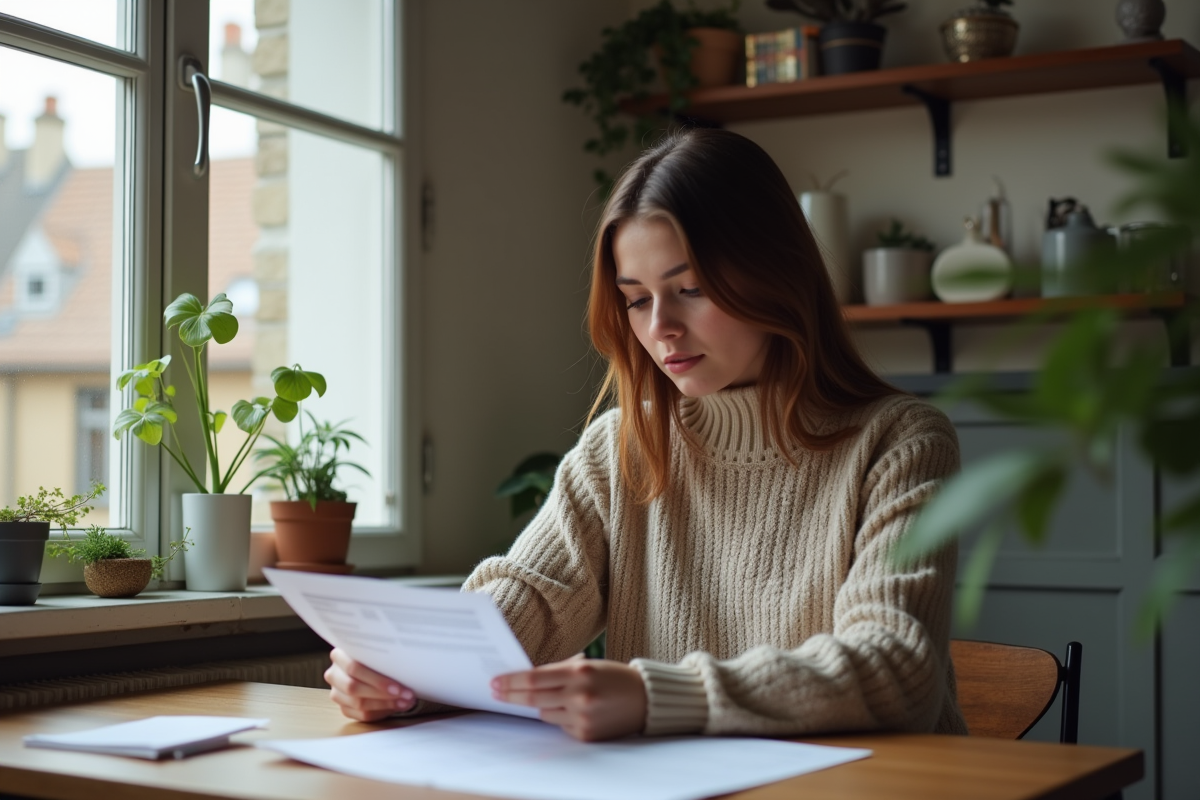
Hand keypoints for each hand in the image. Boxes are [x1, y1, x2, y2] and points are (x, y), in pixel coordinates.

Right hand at [325, 647, 415, 721]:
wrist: (368, 666)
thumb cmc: (375, 657)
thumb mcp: (376, 652)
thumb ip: (382, 657)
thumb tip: (405, 665)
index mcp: (338, 655)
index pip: (354, 668)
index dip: (377, 679)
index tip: (398, 687)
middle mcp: (333, 675)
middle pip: (354, 687)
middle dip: (382, 693)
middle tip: (406, 695)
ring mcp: (336, 693)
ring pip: (359, 703)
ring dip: (386, 704)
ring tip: (405, 702)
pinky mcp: (343, 708)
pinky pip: (362, 715)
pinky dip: (382, 712)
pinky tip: (396, 706)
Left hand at [491, 656, 647, 740]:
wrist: (645, 699)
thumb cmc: (614, 677)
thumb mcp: (588, 665)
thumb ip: (559, 672)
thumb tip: (526, 680)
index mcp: (579, 671)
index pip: (534, 678)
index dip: (511, 681)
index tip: (495, 682)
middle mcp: (579, 694)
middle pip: (533, 697)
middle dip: (511, 695)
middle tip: (495, 691)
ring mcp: (582, 717)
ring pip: (544, 713)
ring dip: (541, 705)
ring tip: (557, 698)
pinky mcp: (585, 734)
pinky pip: (560, 726)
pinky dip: (561, 717)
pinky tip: (576, 710)